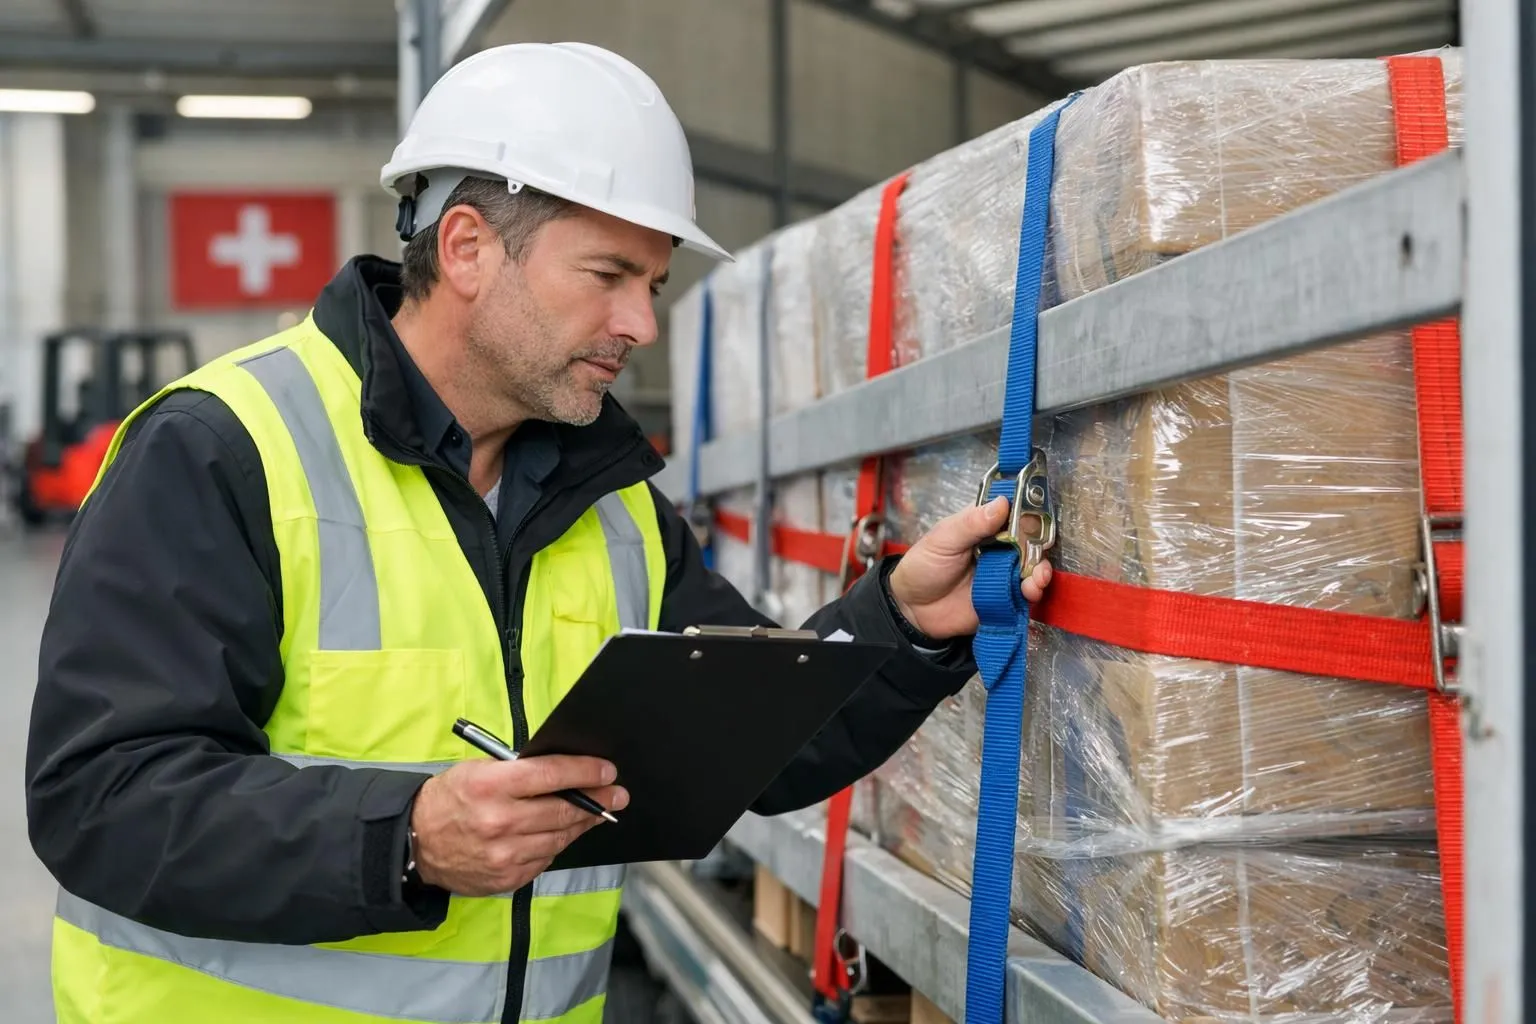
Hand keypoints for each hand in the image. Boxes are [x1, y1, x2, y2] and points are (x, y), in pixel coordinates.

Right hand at [409, 755, 628, 896]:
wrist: (415, 843)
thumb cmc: (449, 799)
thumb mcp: (477, 771)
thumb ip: (519, 772)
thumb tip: (565, 772)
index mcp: (491, 786)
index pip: (551, 775)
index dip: (585, 772)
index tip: (607, 771)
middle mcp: (499, 821)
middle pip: (563, 810)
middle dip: (597, 800)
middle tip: (618, 794)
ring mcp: (504, 854)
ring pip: (559, 837)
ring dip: (582, 824)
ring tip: (598, 813)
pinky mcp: (507, 878)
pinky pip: (545, 859)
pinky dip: (557, 844)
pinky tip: (564, 833)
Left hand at [887, 496, 1053, 640]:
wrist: (913, 610)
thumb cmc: (923, 567)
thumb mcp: (943, 539)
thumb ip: (971, 524)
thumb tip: (1002, 503)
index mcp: (982, 526)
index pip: (1011, 512)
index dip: (1026, 511)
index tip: (1036, 513)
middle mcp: (998, 547)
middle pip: (1028, 540)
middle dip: (1038, 543)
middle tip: (1039, 547)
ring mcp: (1003, 572)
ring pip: (1032, 566)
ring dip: (1039, 569)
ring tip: (1036, 575)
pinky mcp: (1005, 597)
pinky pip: (1026, 593)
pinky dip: (1034, 590)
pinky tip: (1031, 589)